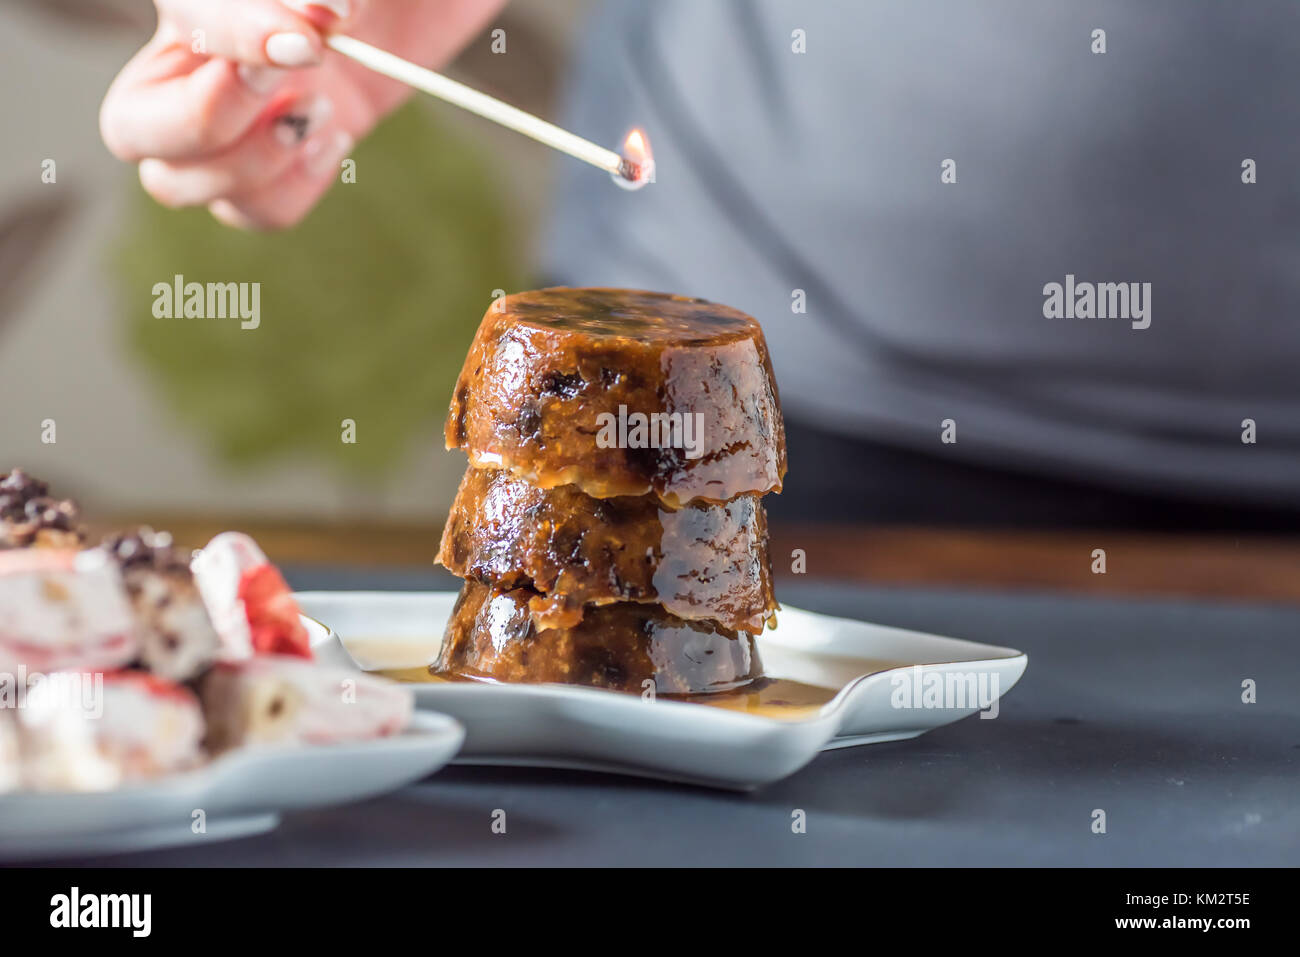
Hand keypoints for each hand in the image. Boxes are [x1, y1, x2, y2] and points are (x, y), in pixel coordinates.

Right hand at [101, 0, 505, 228]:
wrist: (426, 0)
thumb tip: (320, 15)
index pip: (180, 13)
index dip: (236, 35)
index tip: (310, 42)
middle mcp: (189, 58)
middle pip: (132, 127)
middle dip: (209, 121)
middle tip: (301, 84)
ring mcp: (232, 118)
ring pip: (176, 185)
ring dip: (253, 164)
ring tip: (323, 109)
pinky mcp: (279, 158)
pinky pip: (250, 210)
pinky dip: (293, 188)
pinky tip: (337, 136)